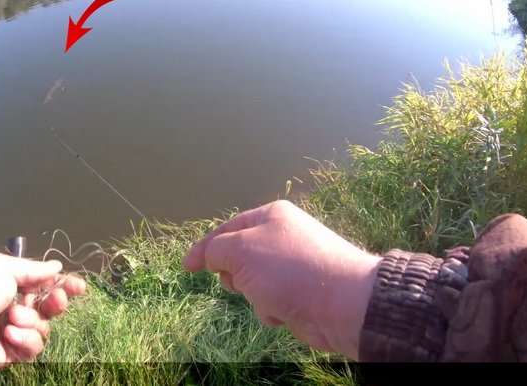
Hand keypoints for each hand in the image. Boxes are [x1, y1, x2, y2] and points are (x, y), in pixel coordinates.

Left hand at [0, 253, 85, 370]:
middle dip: (57, 302)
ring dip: (31, 320)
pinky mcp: (13, 353)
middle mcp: (18, 307)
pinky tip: (9, 334)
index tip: (79, 286)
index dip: (65, 285)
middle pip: (51, 307)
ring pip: (44, 328)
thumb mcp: (3, 268)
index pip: (47, 285)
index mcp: (15, 285)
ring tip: (11, 317)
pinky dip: (25, 339)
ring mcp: (16, 331)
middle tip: (55, 299)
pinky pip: (34, 347)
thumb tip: (57, 265)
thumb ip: (34, 269)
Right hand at [183, 200, 379, 359]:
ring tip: (268, 297)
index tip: (187, 267)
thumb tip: (209, 256)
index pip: (227, 228)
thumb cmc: (287, 268)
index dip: (204, 247)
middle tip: (238, 280)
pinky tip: (284, 311)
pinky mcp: (299, 293)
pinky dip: (271, 309)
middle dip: (234, 273)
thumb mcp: (240, 250)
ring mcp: (291, 267)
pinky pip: (269, 301)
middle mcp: (282, 237)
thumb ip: (215, 249)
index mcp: (271, 216)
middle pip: (238, 257)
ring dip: (253, 295)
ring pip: (252, 282)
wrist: (340, 303)